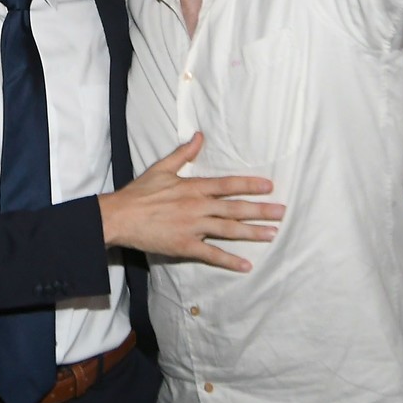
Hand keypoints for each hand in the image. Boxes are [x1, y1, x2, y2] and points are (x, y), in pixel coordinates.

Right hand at [99, 133, 283, 271]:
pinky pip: (211, 254)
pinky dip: (229, 261)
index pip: (227, 184)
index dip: (249, 185)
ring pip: (228, 230)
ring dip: (252, 232)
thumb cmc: (139, 193)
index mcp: (192, 187)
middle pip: (234, 208)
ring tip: (272, 234)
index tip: (269, 186)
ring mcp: (192, 227)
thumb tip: (199, 136)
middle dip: (260, 210)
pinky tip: (246, 266)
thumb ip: (183, 153)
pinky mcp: (184, 246)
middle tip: (282, 212)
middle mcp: (196, 207)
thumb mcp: (161, 168)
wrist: (119, 216)